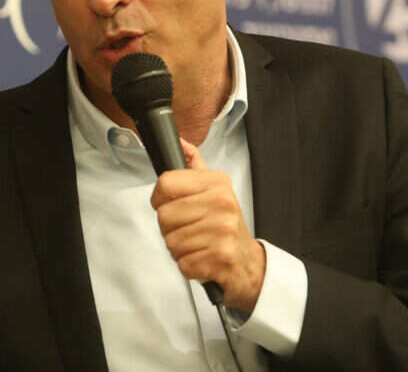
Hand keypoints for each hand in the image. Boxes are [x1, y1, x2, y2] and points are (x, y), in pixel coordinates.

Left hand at [150, 139, 265, 312]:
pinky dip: (188, 265)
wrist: (248, 261)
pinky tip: (203, 258)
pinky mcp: (222, 257)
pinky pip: (182, 263)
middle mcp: (223, 203)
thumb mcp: (215, 190)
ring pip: (171, 241)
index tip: (170, 205)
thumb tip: (181, 142)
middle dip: (170, 228)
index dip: (159, 198)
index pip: (166, 183)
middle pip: (164, 216)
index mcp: (217, 182)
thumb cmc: (225, 225)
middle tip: (190, 230)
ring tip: (198, 244)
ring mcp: (223, 230)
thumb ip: (194, 166)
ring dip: (179, 249)